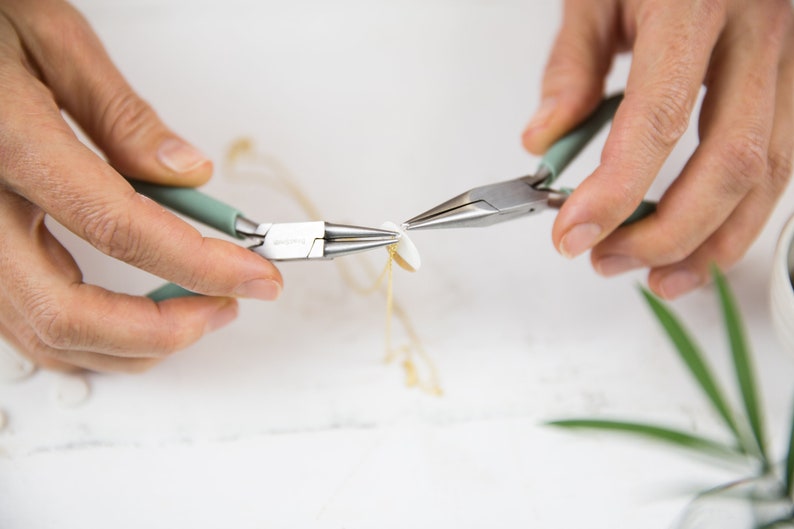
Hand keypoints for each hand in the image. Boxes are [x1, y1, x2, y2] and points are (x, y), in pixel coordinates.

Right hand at [0, 0, 281, 371]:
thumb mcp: (49, 36)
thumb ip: (120, 114)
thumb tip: (185, 173)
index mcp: (8, 142)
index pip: (121, 228)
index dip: (200, 264)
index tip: (255, 275)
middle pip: (69, 312)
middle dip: (163, 329)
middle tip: (226, 307)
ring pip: (44, 334)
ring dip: (130, 345)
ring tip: (194, 314)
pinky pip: (26, 321)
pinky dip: (90, 338)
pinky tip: (134, 323)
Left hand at [523, 0, 793, 298]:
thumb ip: (571, 66)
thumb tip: (545, 141)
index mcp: (696, 0)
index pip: (657, 119)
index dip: (615, 192)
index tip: (574, 236)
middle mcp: (762, 26)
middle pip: (731, 161)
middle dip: (667, 232)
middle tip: (609, 262)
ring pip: (774, 171)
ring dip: (715, 239)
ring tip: (660, 276)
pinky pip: (786, 155)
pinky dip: (745, 209)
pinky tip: (706, 236)